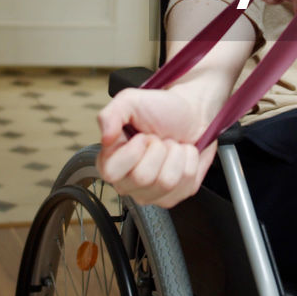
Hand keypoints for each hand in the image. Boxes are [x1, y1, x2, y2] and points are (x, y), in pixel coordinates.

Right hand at [97, 86, 217, 208]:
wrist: (191, 112)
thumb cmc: (159, 108)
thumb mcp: (130, 101)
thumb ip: (111, 114)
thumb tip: (105, 138)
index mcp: (111, 162)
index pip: (112, 173)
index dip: (133, 151)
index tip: (141, 136)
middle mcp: (129, 182)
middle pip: (143, 178)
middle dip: (157, 149)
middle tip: (157, 139)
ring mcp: (153, 192)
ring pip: (167, 182)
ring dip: (175, 154)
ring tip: (170, 144)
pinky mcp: (177, 194)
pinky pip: (187, 182)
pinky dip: (190, 159)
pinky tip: (182, 153)